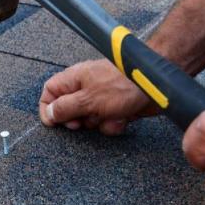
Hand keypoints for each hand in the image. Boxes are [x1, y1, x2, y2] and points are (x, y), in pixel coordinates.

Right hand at [39, 59, 157, 134]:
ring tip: (110, 114)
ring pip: (88, 120)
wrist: (155, 85)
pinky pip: (105, 123)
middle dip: (77, 121)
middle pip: (68, 110)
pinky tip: (123, 118)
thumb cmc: (122, 84)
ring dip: (98, 123)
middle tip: (83, 121)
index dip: (48, 109)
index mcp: (73, 80)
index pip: (49, 93)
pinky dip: (113, 124)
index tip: (54, 123)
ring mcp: (100, 98)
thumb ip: (65, 108)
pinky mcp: (115, 107)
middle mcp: (84, 88)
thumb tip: (49, 114)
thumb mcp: (88, 99)